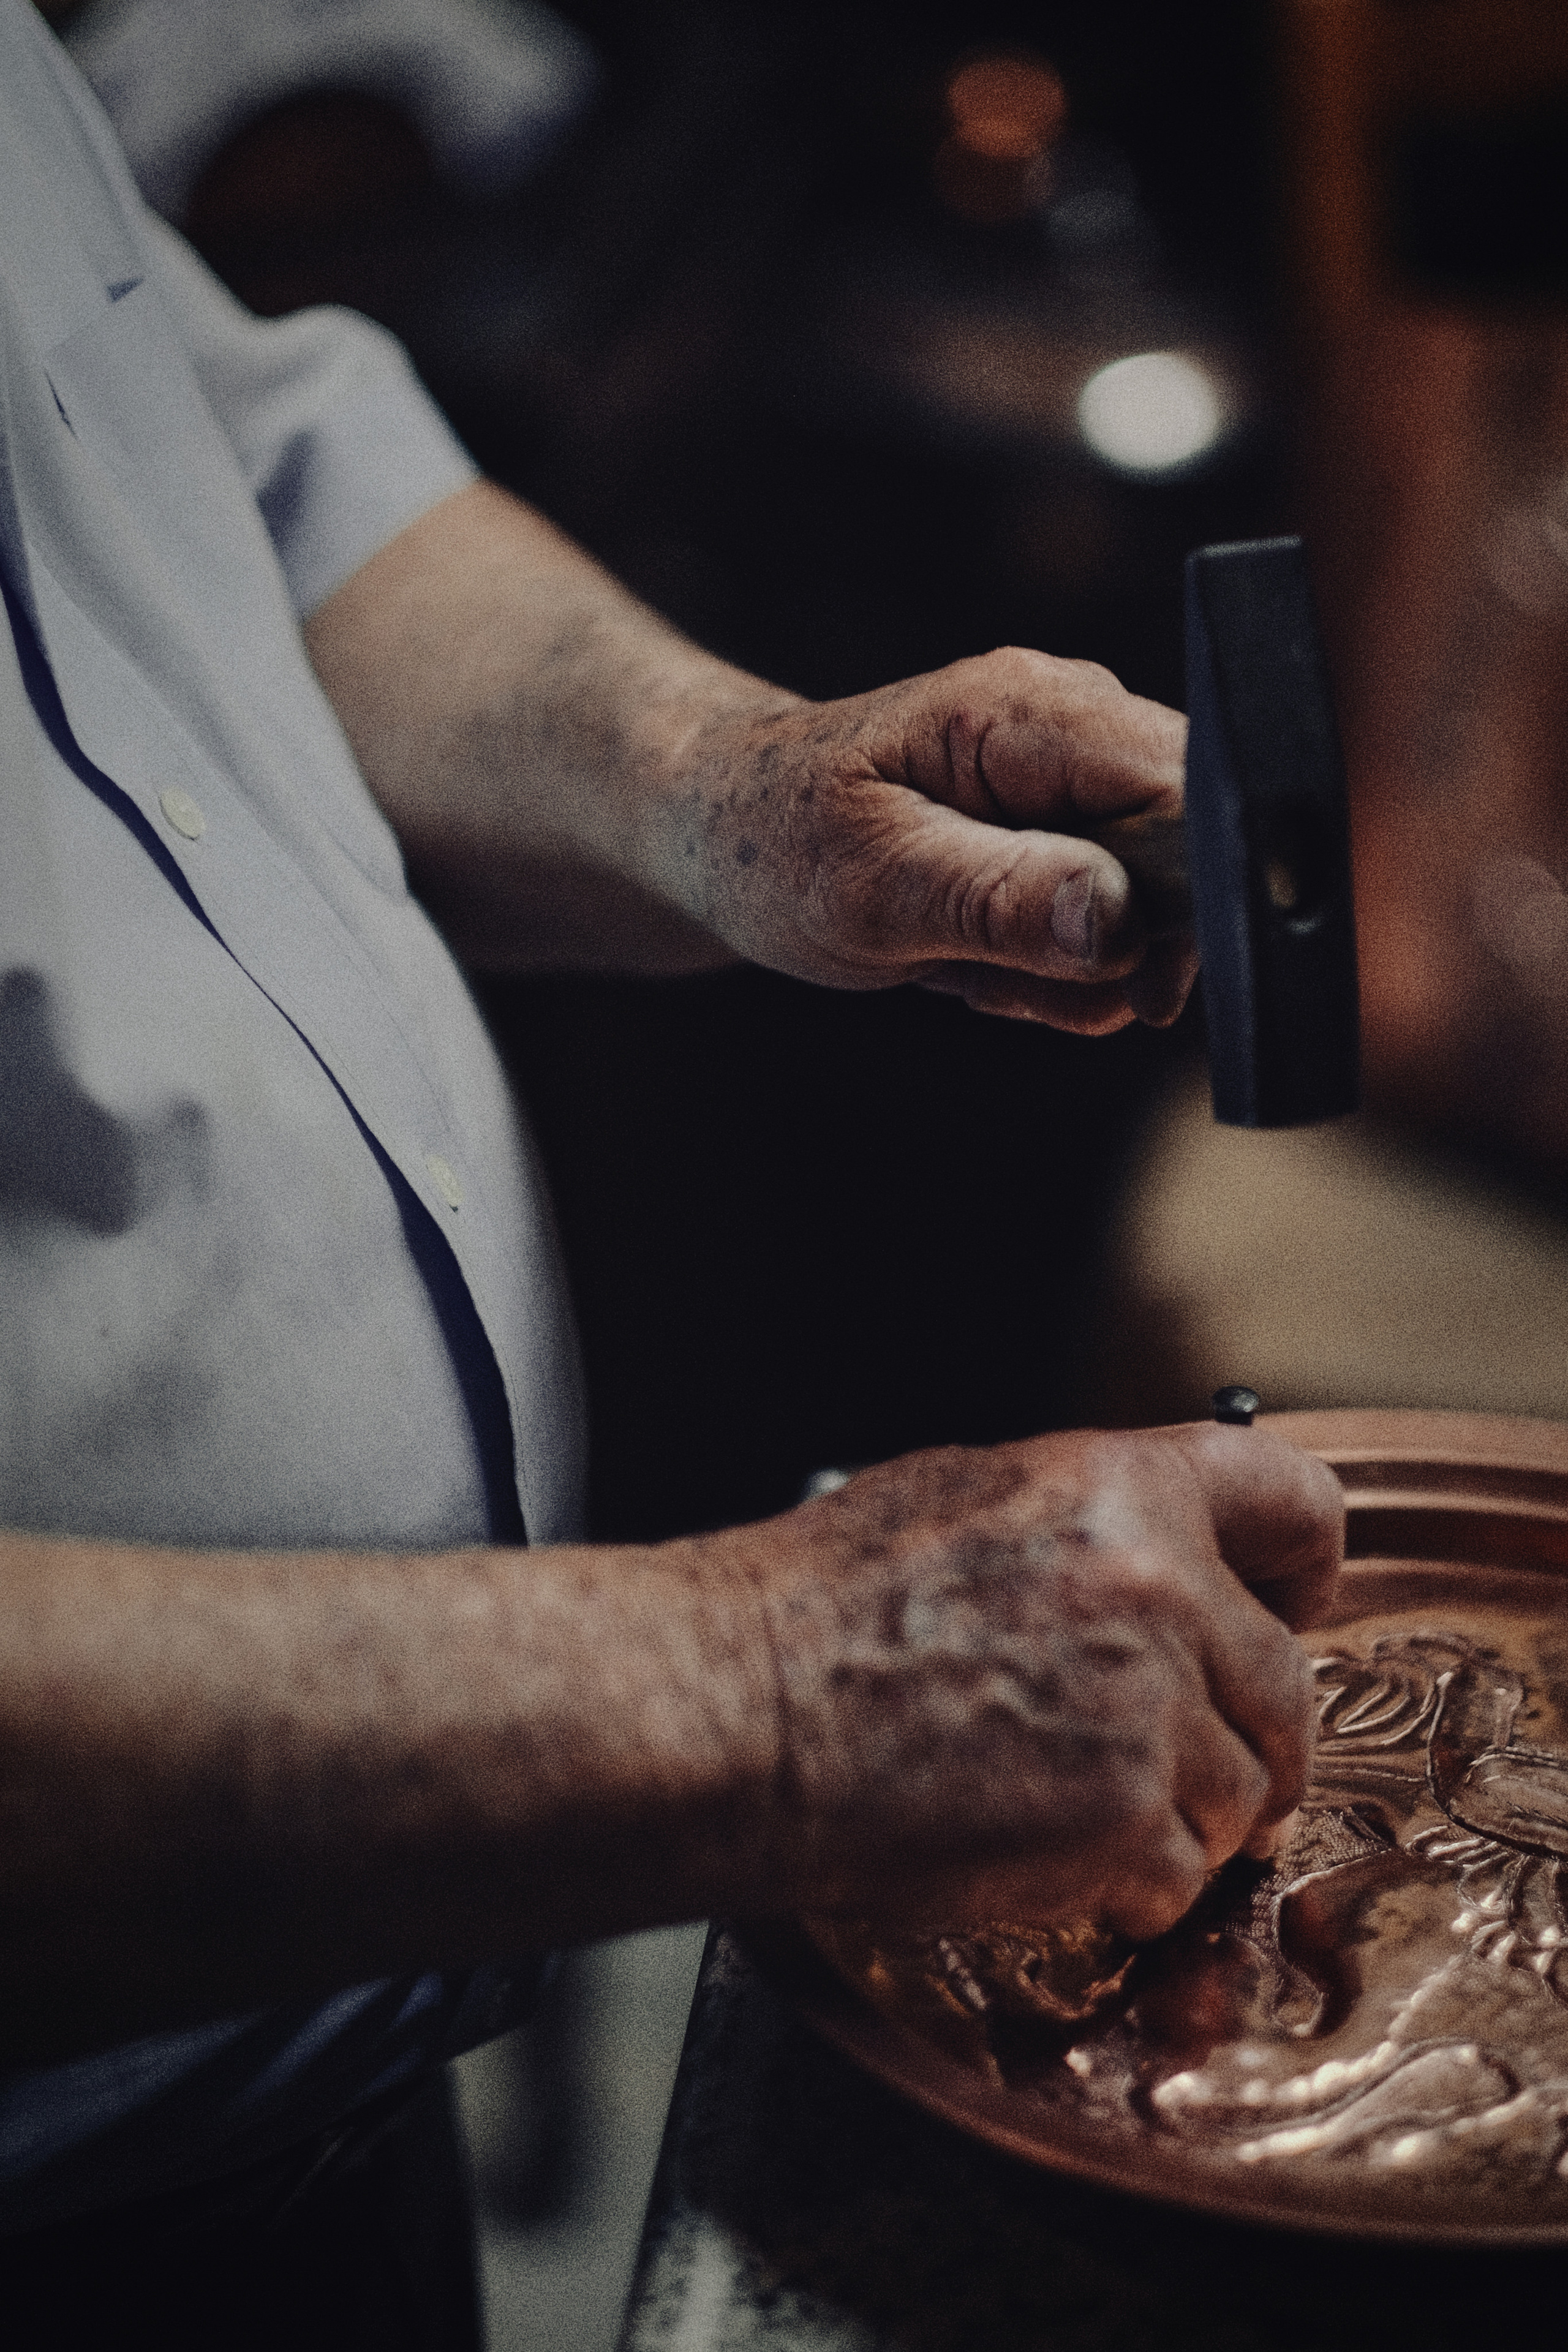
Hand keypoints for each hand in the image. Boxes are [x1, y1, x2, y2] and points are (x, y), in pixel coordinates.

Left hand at [654, 647, 1196, 1033]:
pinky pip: (1109, 927)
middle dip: (1117, 946)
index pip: (1192, 786)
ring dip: (1069, 972)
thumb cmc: (770, 841)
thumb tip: (1119, 920)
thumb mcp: (871, 885)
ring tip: (966, 965)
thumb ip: (1000, 899)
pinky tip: (974, 964)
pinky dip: (1050, 971)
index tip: (1130, 973)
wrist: (714, 833)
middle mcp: (1070, 729)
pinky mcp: (1060, 835)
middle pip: (1193, 852)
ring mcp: (1070, 783)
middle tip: (1000, 976)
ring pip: (1153, 908)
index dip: (1193, 893)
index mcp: (1031, 712)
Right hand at [736, 1423, 1340, 1939]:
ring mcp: (1151, 1710)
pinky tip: (1052, 1860)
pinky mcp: (1124, 1820)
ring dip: (1180, 1818)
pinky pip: (1180, 1875)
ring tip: (1081, 1814)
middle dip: (1250, 1736)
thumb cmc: (815, 1607)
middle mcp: (1161, 1588)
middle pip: (1284, 1686)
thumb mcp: (961, 1499)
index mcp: (1123, 1489)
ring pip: (1239, 1792)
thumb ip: (1087, 1524)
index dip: (1305, 1564)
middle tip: (1196, 1761)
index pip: (1295, 1503)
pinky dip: (1129, 1887)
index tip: (1294, 1604)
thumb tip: (1149, 1552)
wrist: (742, 1709)